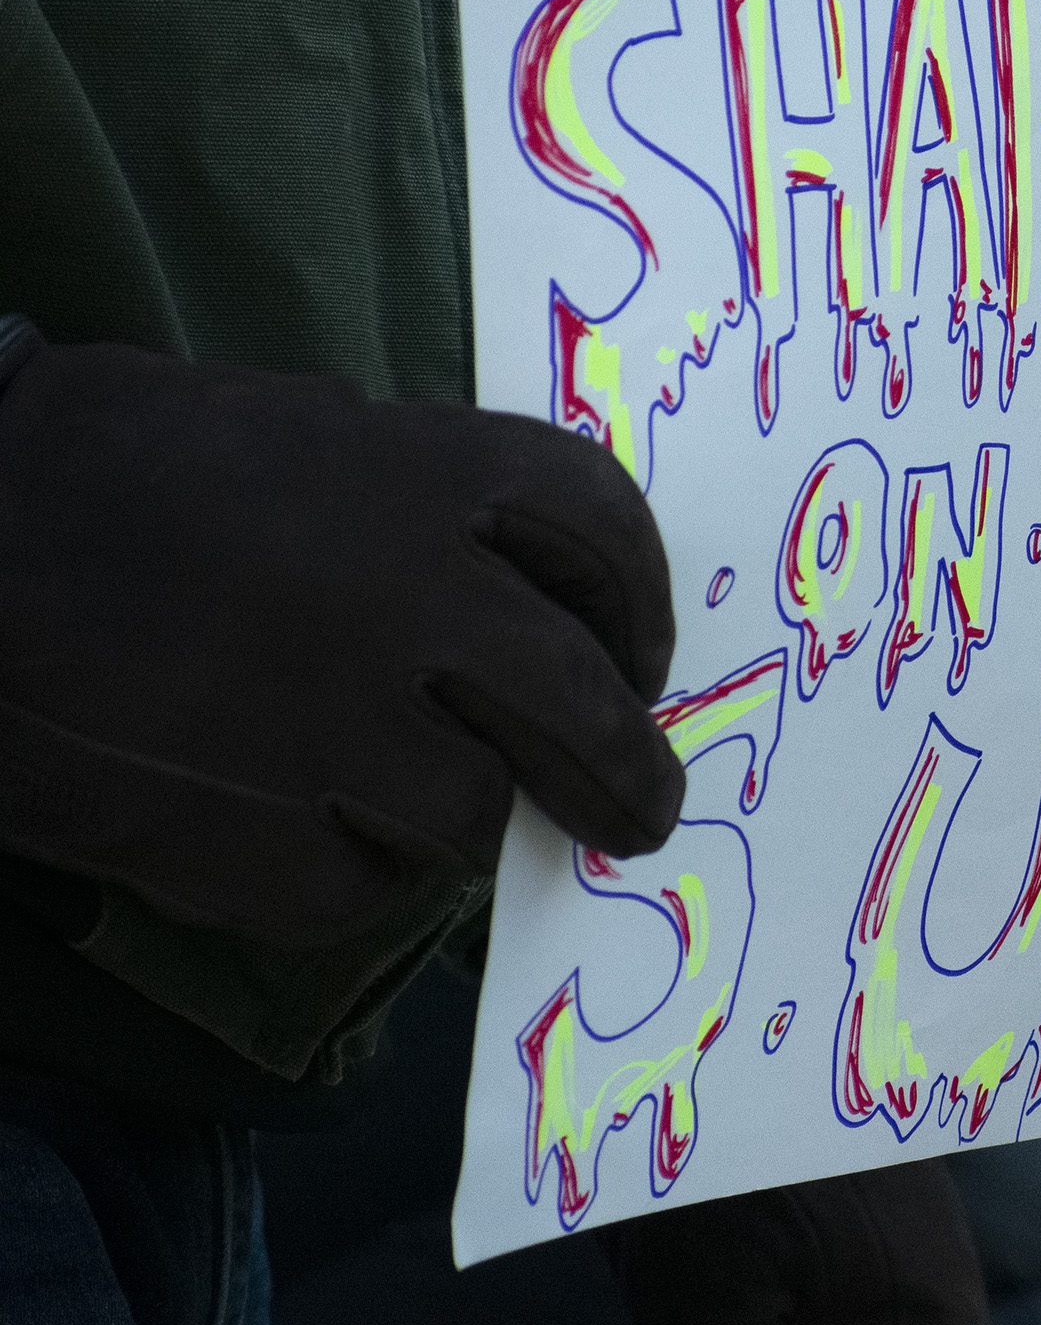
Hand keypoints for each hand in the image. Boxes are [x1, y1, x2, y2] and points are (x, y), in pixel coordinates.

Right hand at [0, 327, 682, 944]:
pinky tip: (285, 824)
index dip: (642, 603)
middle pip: (585, 708)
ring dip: (460, 817)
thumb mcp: (297, 435)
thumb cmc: (112, 474)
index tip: (644, 658)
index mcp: (418, 474)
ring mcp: (332, 730)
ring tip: (400, 797)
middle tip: (638, 814)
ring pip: (476, 815)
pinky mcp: (256, 847)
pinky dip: (344, 871)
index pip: (604, 526)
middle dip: (628, 774)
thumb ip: (426, 508)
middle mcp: (405, 599)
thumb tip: (535, 607)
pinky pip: (362, 889)